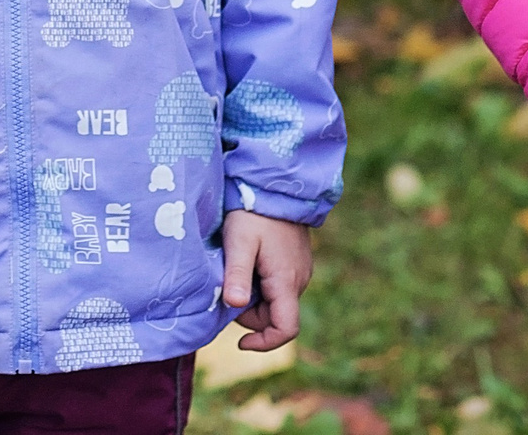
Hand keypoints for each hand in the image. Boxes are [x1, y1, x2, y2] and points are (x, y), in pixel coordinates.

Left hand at [221, 210, 313, 350]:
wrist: (275, 185)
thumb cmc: (254, 212)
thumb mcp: (239, 241)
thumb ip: (238, 274)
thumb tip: (235, 306)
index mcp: (286, 282)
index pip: (287, 330)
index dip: (264, 343)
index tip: (240, 341)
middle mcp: (299, 281)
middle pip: (274, 317)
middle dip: (249, 313)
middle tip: (227, 285)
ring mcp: (299, 272)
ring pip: (274, 302)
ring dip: (254, 297)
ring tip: (236, 267)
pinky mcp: (295, 263)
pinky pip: (278, 287)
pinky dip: (260, 284)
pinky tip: (247, 261)